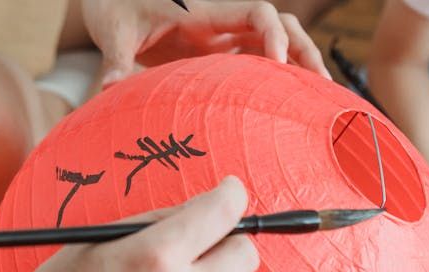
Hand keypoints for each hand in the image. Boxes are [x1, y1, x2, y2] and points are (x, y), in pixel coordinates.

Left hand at [81, 0, 330, 86]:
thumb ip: (116, 60)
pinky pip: (254, 60)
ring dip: (297, 62)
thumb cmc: (113, 9)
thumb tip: (110, 87)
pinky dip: (275, 76)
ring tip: (315, 97)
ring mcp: (220, 37)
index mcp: (203, 10)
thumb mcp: (113, 33)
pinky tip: (286, 104)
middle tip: (319, 86)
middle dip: (303, 50)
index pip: (256, 13)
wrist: (111, 2)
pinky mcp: (215, 53)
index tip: (279, 65)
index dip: (274, 36)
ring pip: (273, 42)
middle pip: (278, 25)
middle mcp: (219, 21)